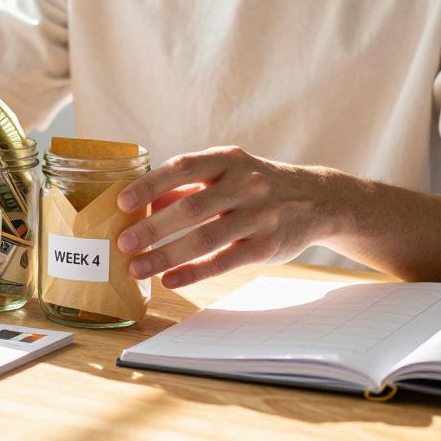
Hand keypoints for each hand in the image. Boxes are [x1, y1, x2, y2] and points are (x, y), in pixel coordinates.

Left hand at [115, 146, 342, 287]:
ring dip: (166, 256)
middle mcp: (245, 184)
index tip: (121, 201)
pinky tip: (170, 280)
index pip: (183, 167)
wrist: (319, 199)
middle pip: (191, 208)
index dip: (150, 184)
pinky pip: (224, 261)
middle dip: (153, 227)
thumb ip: (189, 185)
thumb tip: (144, 203)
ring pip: (205, 239)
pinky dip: (194, 272)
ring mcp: (259, 216)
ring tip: (137, 268)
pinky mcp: (267, 246)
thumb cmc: (259, 184)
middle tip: (123, 243)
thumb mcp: (229, 172)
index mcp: (229, 160)